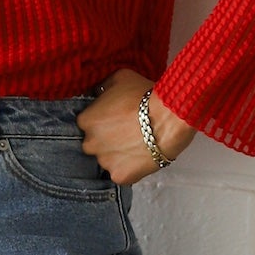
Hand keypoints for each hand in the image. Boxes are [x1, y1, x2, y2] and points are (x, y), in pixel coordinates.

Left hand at [77, 70, 193, 185]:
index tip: (116, 119)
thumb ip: (103, 86)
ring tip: (136, 144)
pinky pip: (121, 174)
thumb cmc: (145, 96)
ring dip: (117, 154)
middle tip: (126, 133)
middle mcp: (90, 143)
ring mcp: (105, 162)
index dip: (103, 121)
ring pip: (107, 160)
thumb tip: (98, 90)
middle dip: (107, 140)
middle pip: (94, 143)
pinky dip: (129, 168)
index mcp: (86, 120)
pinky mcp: (120, 176)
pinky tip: (141, 157)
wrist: (168, 118)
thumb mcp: (119, 78)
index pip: (87, 124)